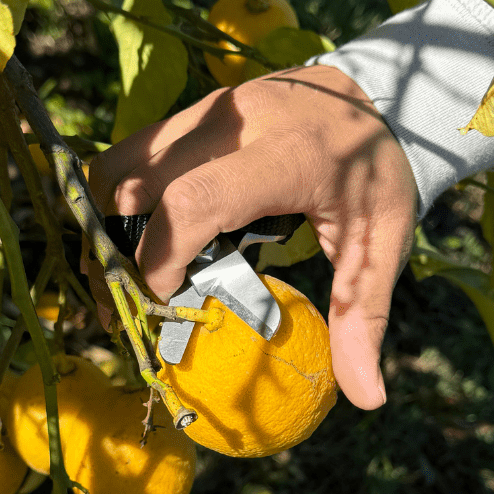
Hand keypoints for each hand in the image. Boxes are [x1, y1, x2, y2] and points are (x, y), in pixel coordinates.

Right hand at [85, 63, 417, 410]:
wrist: (384, 93)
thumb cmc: (379, 179)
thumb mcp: (383, 247)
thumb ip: (364, 318)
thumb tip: (368, 400)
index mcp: (286, 155)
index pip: (194, 201)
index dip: (161, 256)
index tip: (162, 298)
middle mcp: (237, 120)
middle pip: (141, 184)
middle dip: (119, 250)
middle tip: (123, 304)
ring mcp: (211, 107)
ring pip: (125, 161)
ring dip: (109, 220)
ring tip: (119, 272)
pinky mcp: (196, 107)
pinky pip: (136, 149)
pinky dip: (123, 195)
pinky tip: (138, 234)